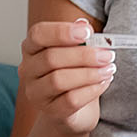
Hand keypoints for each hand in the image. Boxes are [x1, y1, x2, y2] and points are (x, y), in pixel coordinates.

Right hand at [18, 18, 115, 136]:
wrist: (74, 111)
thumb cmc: (74, 75)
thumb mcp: (78, 52)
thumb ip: (80, 38)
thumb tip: (84, 24)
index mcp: (31, 49)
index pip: (38, 34)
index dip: (61, 31)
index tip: (87, 32)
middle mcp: (28, 70)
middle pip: (51, 58)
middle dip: (84, 55)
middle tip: (107, 55)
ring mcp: (36, 93)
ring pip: (59, 80)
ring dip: (89, 73)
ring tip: (108, 69)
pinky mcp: (50, 112)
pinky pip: (70, 100)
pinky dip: (91, 90)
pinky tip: (104, 83)